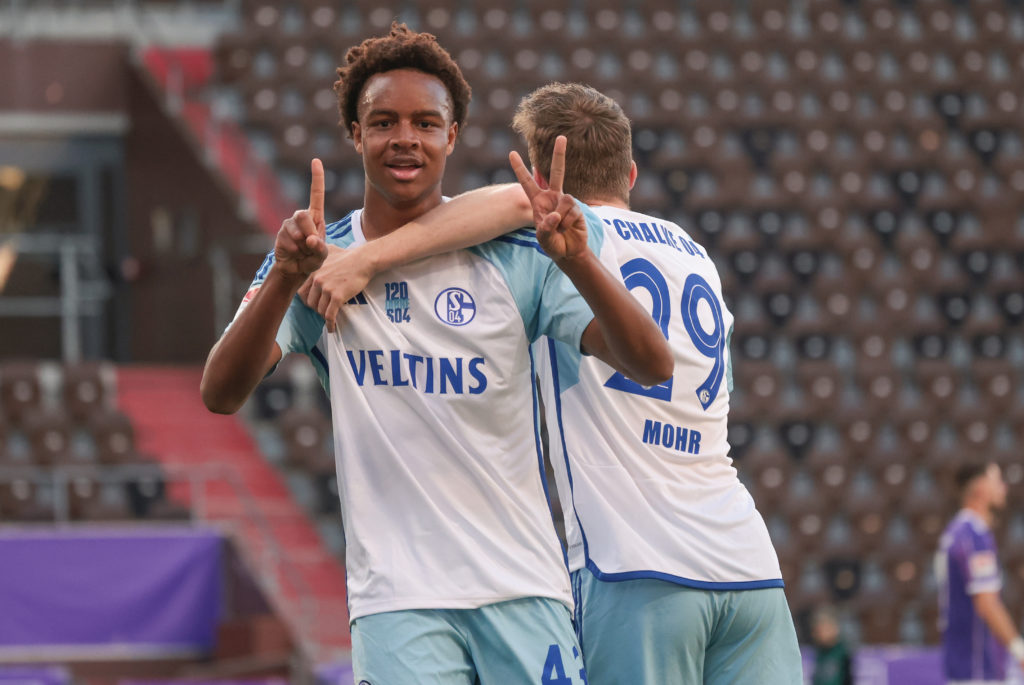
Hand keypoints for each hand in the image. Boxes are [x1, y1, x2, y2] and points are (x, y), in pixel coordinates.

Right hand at [273, 159, 327, 280]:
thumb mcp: (322, 256)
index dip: (317, 178)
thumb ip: (320, 249)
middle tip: (311, 245)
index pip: (316, 195)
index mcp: (316, 218)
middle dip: (309, 232)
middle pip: (302, 214)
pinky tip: (295, 254)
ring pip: (295, 229)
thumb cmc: (313, 259)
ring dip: (302, 245)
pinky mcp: (280, 235)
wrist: (296, 271)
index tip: (316, 160)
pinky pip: (288, 242)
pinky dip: (294, 251)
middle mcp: (301, 217)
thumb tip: (310, 239)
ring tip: (304, 252)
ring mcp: (289, 225)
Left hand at [299, 243, 376, 332]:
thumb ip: (318, 253)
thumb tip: (314, 248)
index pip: (302, 292)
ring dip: (324, 315)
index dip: (307, 300)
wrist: (364, 260)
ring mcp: (327, 289)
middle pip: (310, 303)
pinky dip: (330, 324)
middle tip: (324, 310)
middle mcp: (317, 280)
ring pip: (320, 310)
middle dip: (316, 308)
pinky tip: (332, 328)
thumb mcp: (328, 250)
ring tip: (330, 318)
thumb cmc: (348, 255)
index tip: (315, 303)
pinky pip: (330, 315)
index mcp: (313, 272)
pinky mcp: (338, 297)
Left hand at [509, 135, 587, 262]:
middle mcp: (552, 197)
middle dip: (559, 154)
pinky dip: (568, 222)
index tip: (511, 153)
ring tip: (560, 228)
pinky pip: (571, 210)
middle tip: (561, 137)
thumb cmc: (552, 244)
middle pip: (557, 172)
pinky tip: (568, 228)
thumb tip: (555, 215)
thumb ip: (546, 228)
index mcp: (538, 201)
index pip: (527, 182)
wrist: (569, 252)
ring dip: (561, 217)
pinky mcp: (577, 208)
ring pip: (565, 200)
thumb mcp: (542, 238)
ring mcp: (565, 202)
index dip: (519, 168)